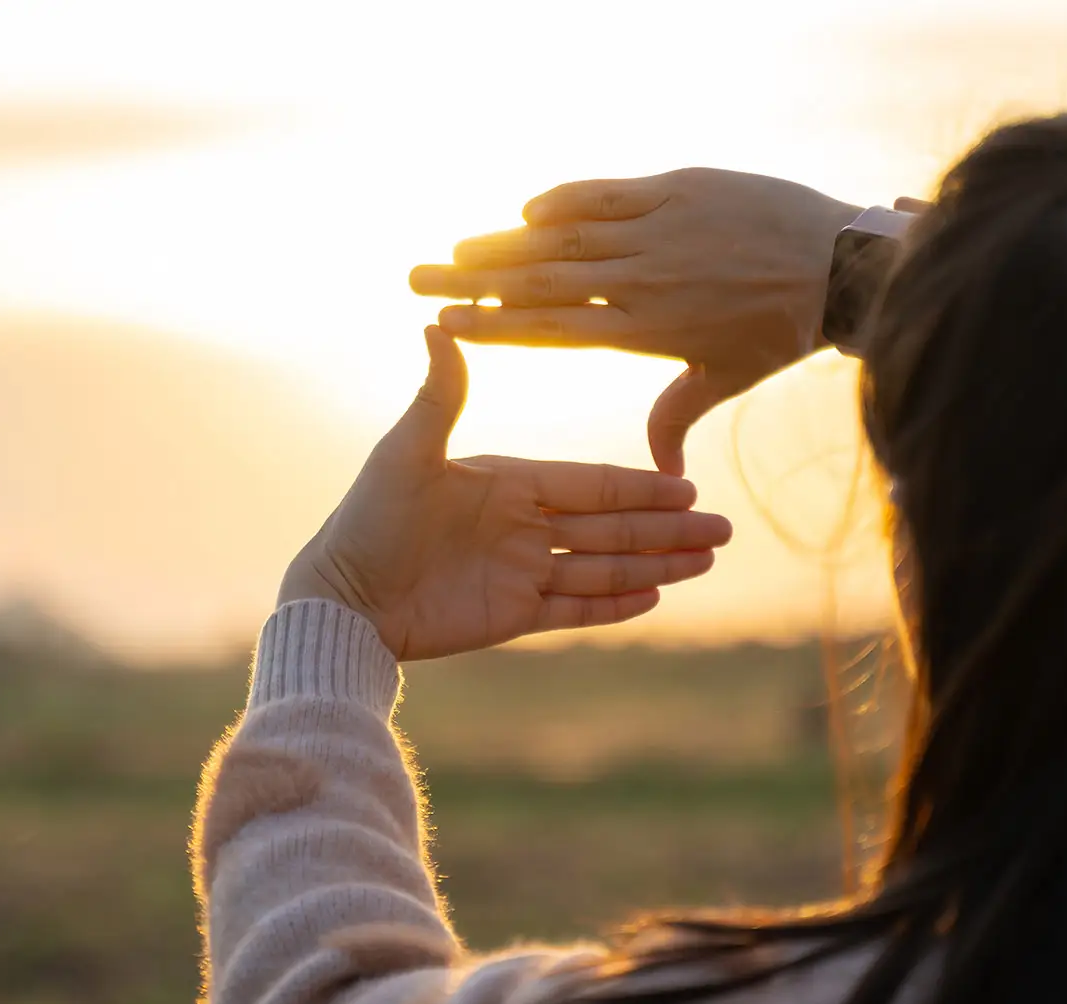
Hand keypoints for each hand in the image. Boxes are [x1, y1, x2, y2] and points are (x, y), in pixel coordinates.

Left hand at [279, 327, 731, 660]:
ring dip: (656, 564)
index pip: (589, 484)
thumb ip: (439, 397)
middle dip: (668, 529)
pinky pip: (574, 609)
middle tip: (724, 530)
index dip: (640, 487)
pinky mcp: (510, 616)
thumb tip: (439, 325)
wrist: (342, 596)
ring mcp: (520, 573)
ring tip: (706, 563)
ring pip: (603, 567)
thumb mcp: (406, 452)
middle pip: (610, 526)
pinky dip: (614, 605)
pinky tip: (656, 597)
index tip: (688, 486)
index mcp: (507, 482)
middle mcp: (522, 526)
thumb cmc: (368, 518)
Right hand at [410, 168, 862, 474]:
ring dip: (503, 241)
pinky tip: (525, 210)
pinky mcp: (679, 187)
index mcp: (645, 328)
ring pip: (563, 235)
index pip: (550, 328)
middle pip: (538, 280)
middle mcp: (642, 279)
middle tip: (417, 277)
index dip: (494, 326)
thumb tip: (659, 472)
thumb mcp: (726, 376)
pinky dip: (564, 199)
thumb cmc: (782, 329)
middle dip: (472, 280)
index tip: (443, 323)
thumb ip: (677, 412)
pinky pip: (607, 192)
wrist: (842, 264)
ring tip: (455, 247)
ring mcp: (659, 229)